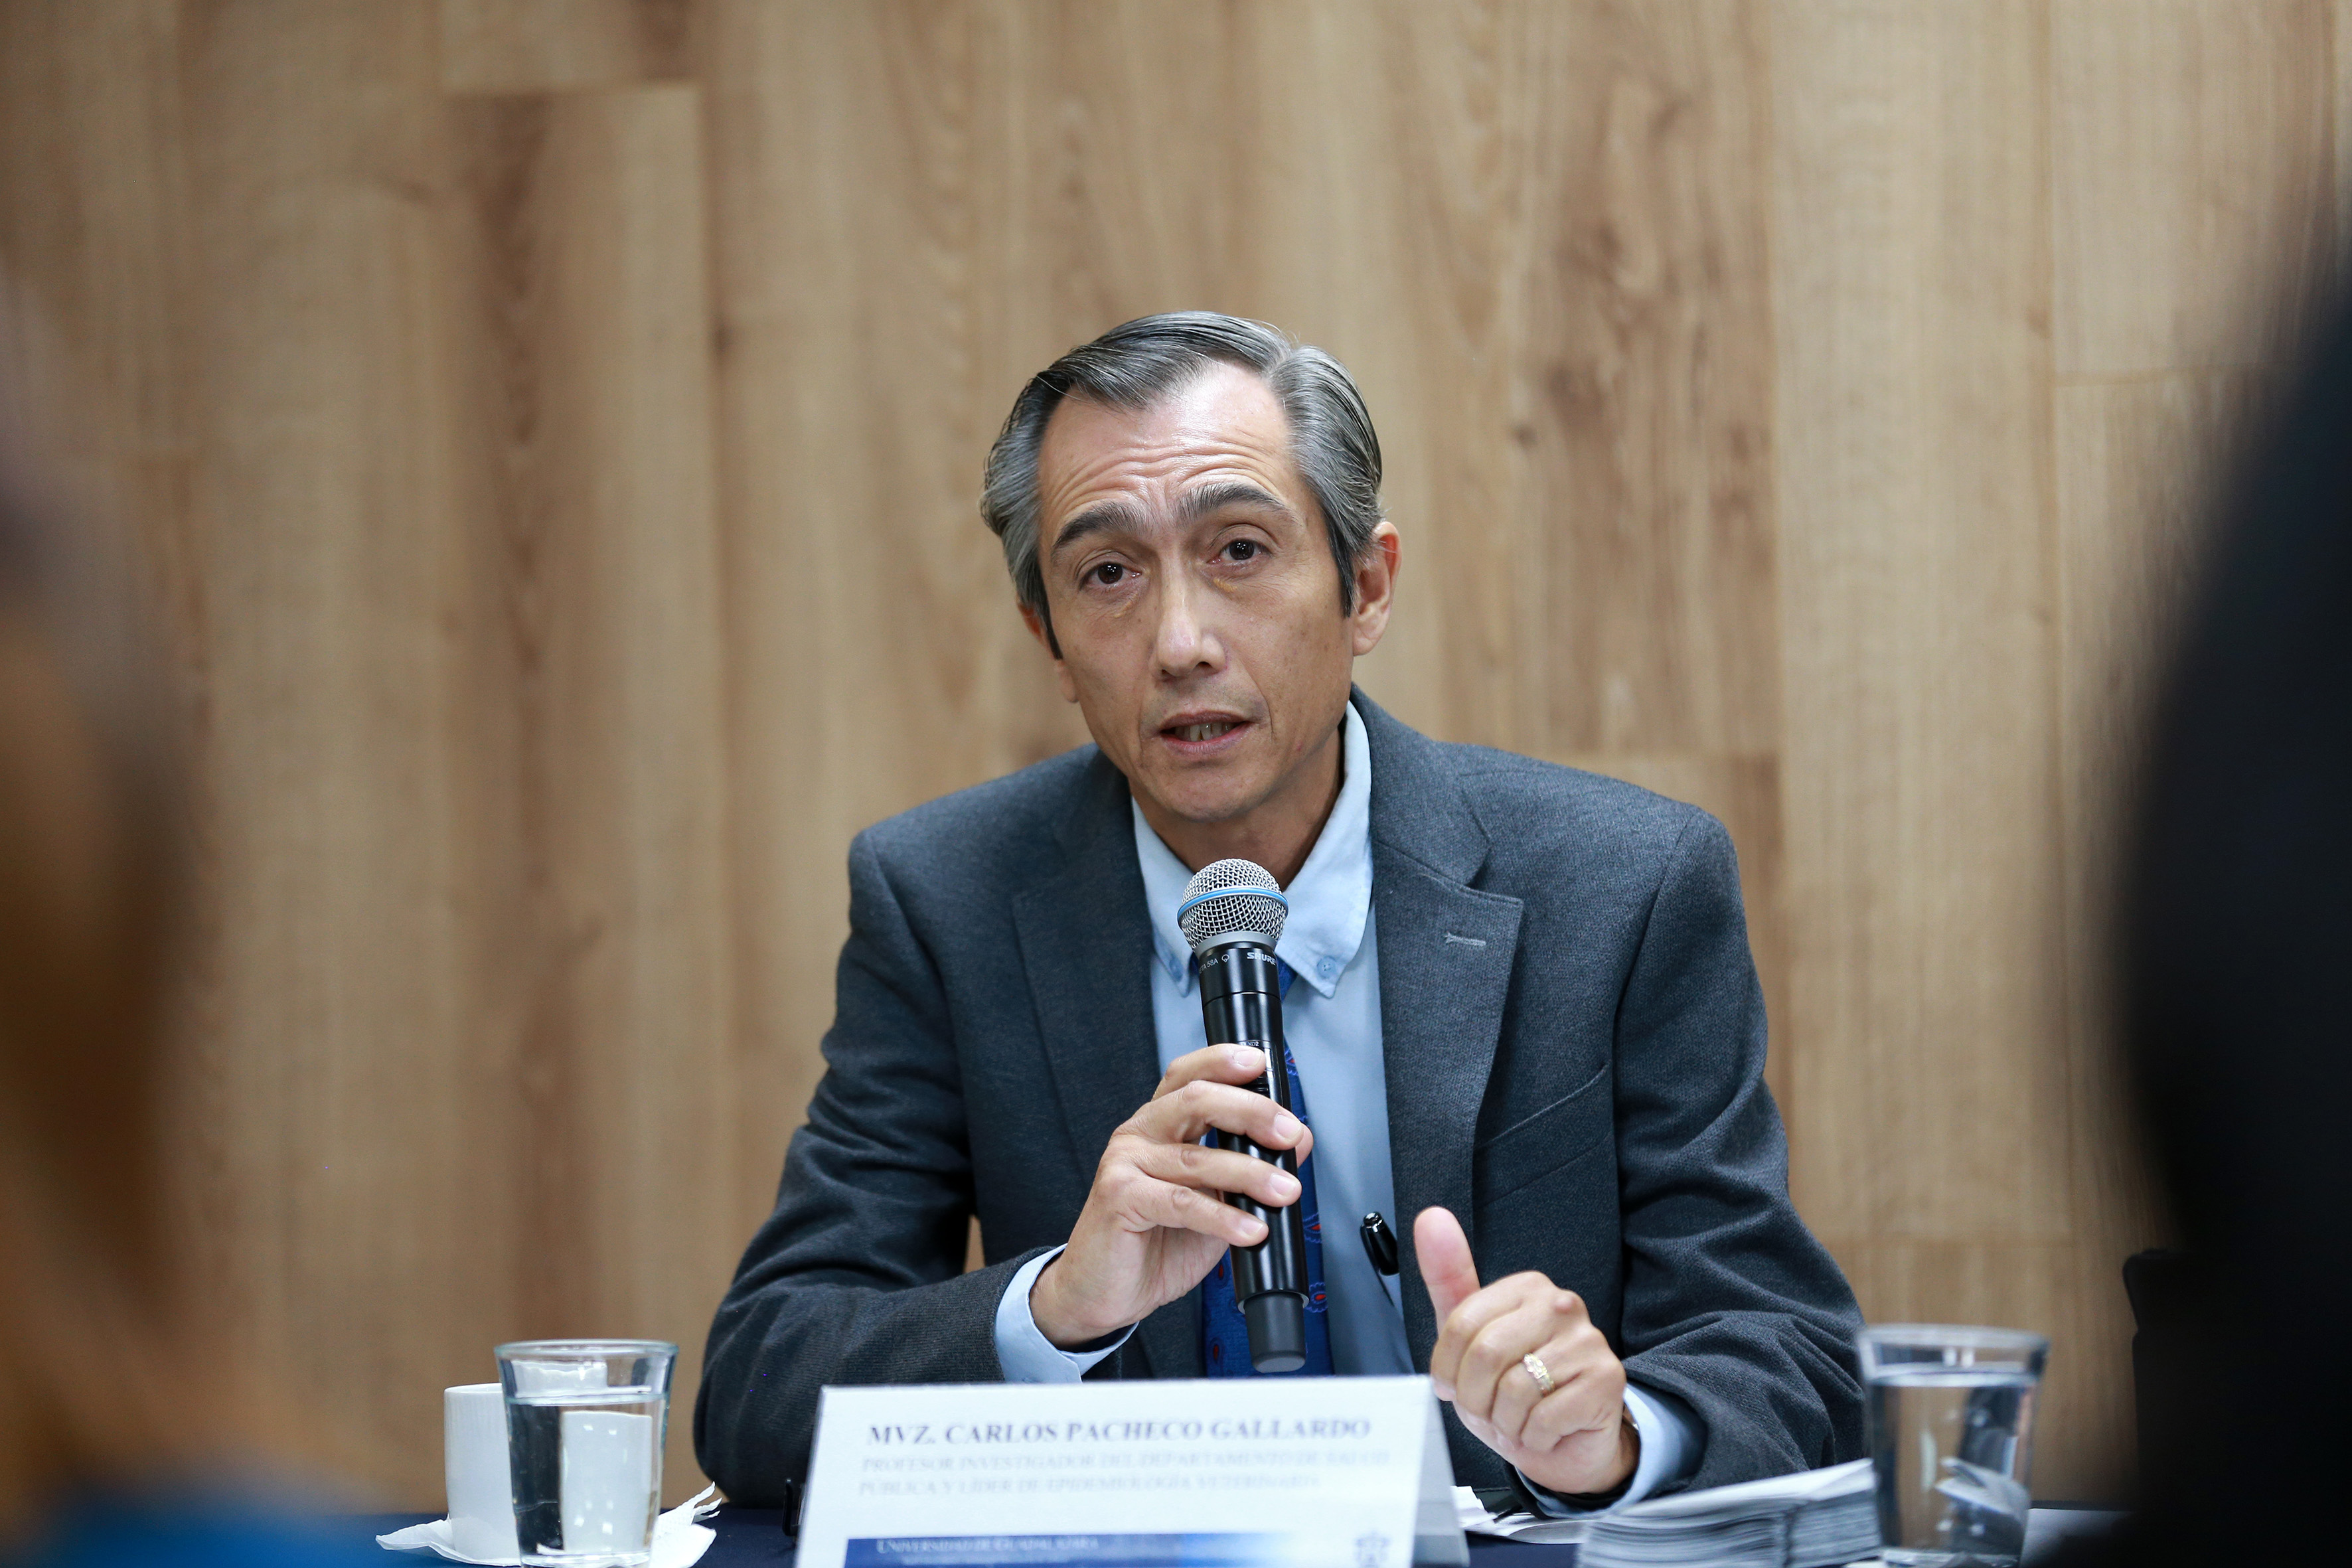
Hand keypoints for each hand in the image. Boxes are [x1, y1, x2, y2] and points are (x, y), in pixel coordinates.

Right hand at [1030, 1044, 1313, 1347]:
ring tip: (1285, 1192)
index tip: (1260, 1063)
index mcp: (1160, 1125)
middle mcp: (1140, 1134)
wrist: (1105, 1293)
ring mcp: (1125, 1163)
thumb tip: (1298, 1140)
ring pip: (1196, 1157)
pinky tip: (1250, 1230)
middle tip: (1289, 1133)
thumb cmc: (1156, 1243)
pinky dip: (1222, 1217)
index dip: (1221, 1061)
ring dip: (1250, 1173)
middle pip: (1195, 1100)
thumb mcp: (1216, 1201)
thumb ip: (1249, 1169)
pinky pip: (1181, 1202)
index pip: (1189, 1076)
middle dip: (1250, 1112)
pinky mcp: (1118, 1198)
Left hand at [1416, 1206, 1637, 1496]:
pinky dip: (1533, 1437)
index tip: (1454, 1386)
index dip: (1447, 1369)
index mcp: (1527, 1287)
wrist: (1563, 1444)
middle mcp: (1562, 1304)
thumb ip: (1448, 1280)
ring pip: (1513, 1391)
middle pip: (1486, 1355)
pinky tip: (1545, 1431)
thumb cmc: (1513, 1389)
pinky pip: (1542, 1419)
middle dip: (1475, 1398)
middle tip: (1490, 1409)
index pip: (1461, 1325)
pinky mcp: (1606, 1380)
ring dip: (1505, 1421)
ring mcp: (1589, 1340)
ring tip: (1518, 1419)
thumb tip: (1431, 1216)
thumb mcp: (1470, 1339)